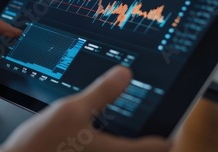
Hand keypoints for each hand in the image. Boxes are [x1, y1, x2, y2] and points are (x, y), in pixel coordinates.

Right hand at [0, 66, 171, 151]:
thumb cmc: (42, 144)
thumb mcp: (72, 109)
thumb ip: (101, 92)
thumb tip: (125, 74)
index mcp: (113, 150)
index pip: (157, 147)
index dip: (169, 134)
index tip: (174, 124)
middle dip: (151, 140)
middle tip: (155, 124)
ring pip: (121, 151)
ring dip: (129, 140)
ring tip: (130, 125)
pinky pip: (104, 151)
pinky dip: (110, 142)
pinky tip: (99, 128)